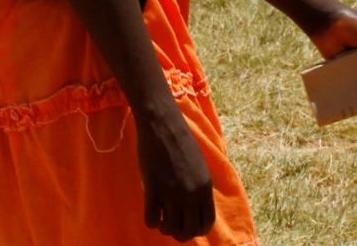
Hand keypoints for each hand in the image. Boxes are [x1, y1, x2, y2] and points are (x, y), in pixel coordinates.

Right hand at [136, 109, 214, 240]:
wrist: (162, 124)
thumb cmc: (178, 141)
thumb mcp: (198, 167)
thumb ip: (198, 188)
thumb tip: (192, 209)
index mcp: (205, 187)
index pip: (206, 224)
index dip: (195, 230)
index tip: (185, 225)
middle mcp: (192, 193)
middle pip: (188, 230)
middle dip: (178, 232)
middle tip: (169, 223)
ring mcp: (173, 191)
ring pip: (170, 228)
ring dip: (163, 227)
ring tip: (159, 216)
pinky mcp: (154, 188)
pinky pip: (152, 219)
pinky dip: (150, 221)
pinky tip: (150, 209)